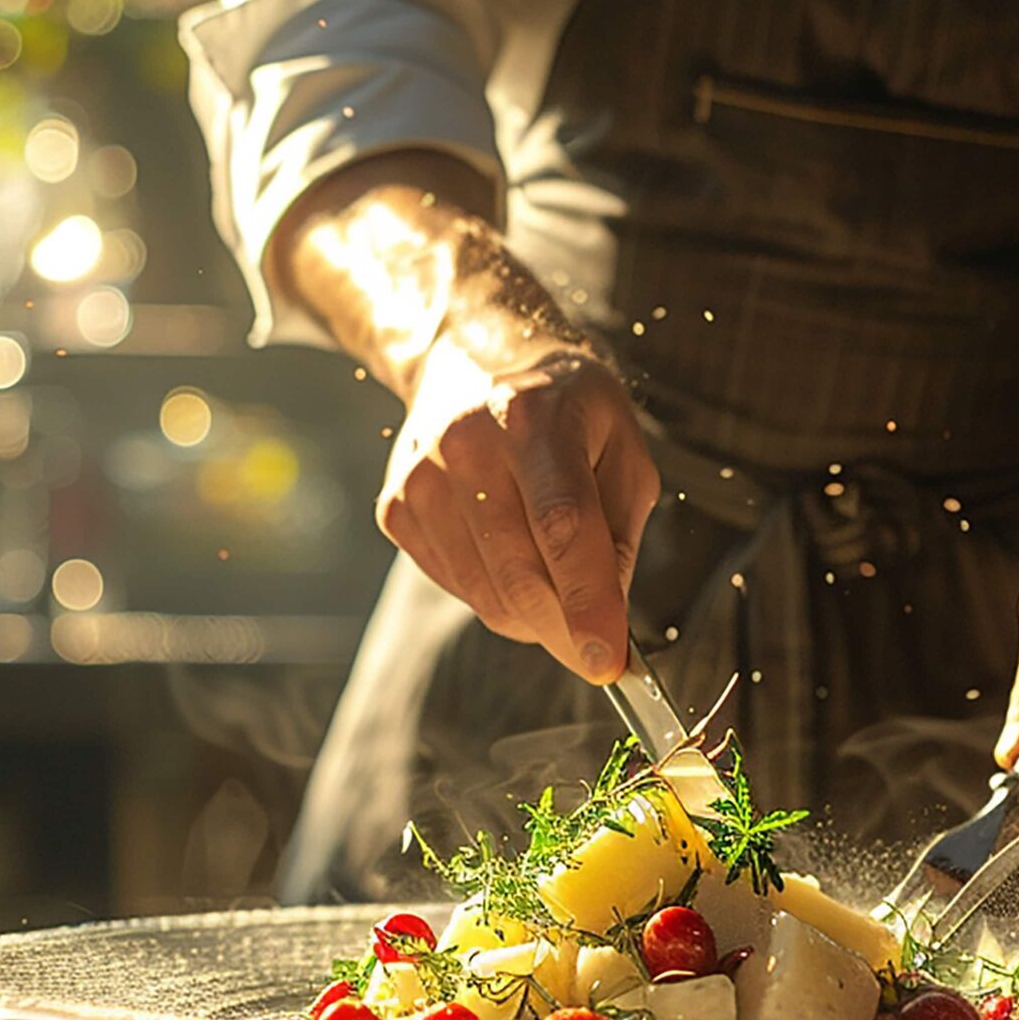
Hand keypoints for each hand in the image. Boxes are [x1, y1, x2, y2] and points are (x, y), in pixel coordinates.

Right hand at [377, 347, 659, 682]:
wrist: (472, 358)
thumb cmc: (563, 406)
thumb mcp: (621, 445)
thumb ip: (622, 531)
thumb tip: (609, 618)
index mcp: (534, 418)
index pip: (562, 527)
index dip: (586, 601)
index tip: (607, 661)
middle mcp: (467, 444)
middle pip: (519, 573)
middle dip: (566, 631)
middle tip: (598, 652)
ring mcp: (422, 478)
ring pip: (486, 594)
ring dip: (534, 618)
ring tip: (560, 588)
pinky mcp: (396, 508)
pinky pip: (457, 586)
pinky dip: (495, 595)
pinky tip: (512, 556)